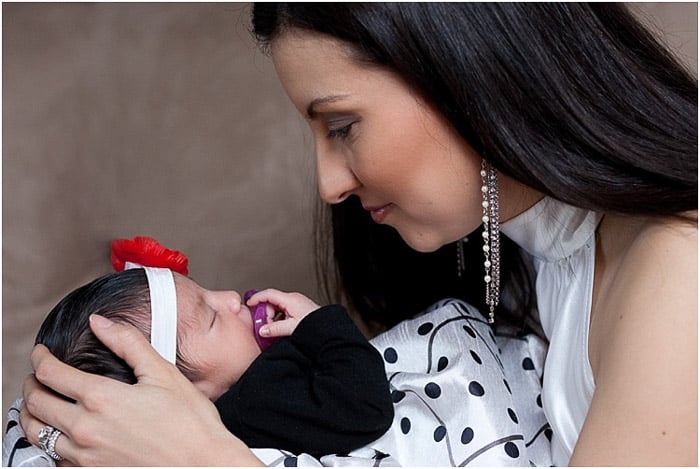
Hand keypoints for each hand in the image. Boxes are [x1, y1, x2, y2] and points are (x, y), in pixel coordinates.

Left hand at [21, 315, 261, 465]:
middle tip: (37, 376)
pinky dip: (48, 443)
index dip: (40, 358)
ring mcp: (85, 457)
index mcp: (102, 398)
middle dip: (31, 385)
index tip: (41, 352)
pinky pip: (53, 460)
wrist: (204, 464)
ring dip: (32, 415)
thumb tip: (100, 322)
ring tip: (38, 404)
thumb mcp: (163, 373)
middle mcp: (86, 429)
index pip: (51, 373)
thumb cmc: (190, 421)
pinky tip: (60, 435)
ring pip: (37, 435)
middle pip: (36, 403)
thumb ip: (128, 343)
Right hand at [246, 288, 319, 337]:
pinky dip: (279, 318)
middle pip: (272, 302)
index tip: (248, 304)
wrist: (329, 330)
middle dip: (266, 314)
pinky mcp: (299, 309)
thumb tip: (262, 330)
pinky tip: (281, 329)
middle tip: (265, 327)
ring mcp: (297, 303)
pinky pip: (284, 311)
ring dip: (273, 318)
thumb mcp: (292, 328)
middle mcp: (293, 299)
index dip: (257, 298)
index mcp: (290, 300)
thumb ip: (275, 329)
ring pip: (278, 307)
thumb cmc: (314, 326)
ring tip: (274, 330)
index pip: (269, 294)